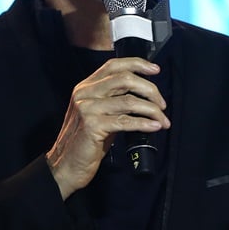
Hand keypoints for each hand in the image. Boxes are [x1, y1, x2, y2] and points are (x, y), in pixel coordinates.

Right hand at [46, 57, 169, 198]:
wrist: (66, 165)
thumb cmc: (87, 141)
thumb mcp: (100, 114)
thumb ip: (116, 100)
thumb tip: (146, 94)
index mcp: (86, 87)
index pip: (114, 65)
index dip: (137, 64)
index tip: (155, 70)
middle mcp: (85, 93)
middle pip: (125, 79)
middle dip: (150, 90)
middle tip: (162, 104)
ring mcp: (87, 108)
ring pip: (129, 101)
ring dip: (152, 110)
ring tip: (163, 120)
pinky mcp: (92, 125)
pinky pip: (125, 121)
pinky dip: (144, 123)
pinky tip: (154, 126)